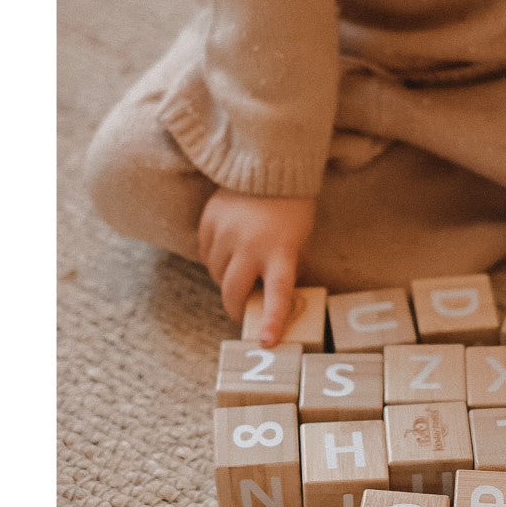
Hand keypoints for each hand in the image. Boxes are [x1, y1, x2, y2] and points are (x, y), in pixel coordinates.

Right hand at [198, 188, 316, 347]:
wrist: (269, 164)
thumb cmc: (292, 206)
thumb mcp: (299, 238)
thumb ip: (286, 264)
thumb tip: (273, 293)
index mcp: (280, 250)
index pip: (278, 293)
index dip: (272, 320)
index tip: (266, 342)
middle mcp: (250, 244)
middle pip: (233, 292)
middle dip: (237, 307)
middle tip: (243, 311)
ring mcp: (226, 232)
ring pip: (216, 273)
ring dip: (225, 279)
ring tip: (239, 269)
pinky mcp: (209, 220)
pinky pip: (205, 252)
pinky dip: (214, 258)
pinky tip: (227, 249)